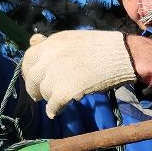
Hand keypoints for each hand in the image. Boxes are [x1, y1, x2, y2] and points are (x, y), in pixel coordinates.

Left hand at [21, 29, 142, 118]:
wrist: (122, 55)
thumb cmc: (101, 47)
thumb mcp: (72, 38)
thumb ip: (52, 44)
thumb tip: (33, 42)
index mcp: (52, 43)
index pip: (28, 58)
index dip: (28, 70)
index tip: (32, 78)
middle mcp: (50, 57)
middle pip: (32, 77)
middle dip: (34, 88)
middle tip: (38, 95)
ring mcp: (57, 74)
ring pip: (44, 92)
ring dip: (49, 97)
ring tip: (58, 98)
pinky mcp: (66, 91)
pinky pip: (53, 105)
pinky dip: (54, 110)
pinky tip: (56, 112)